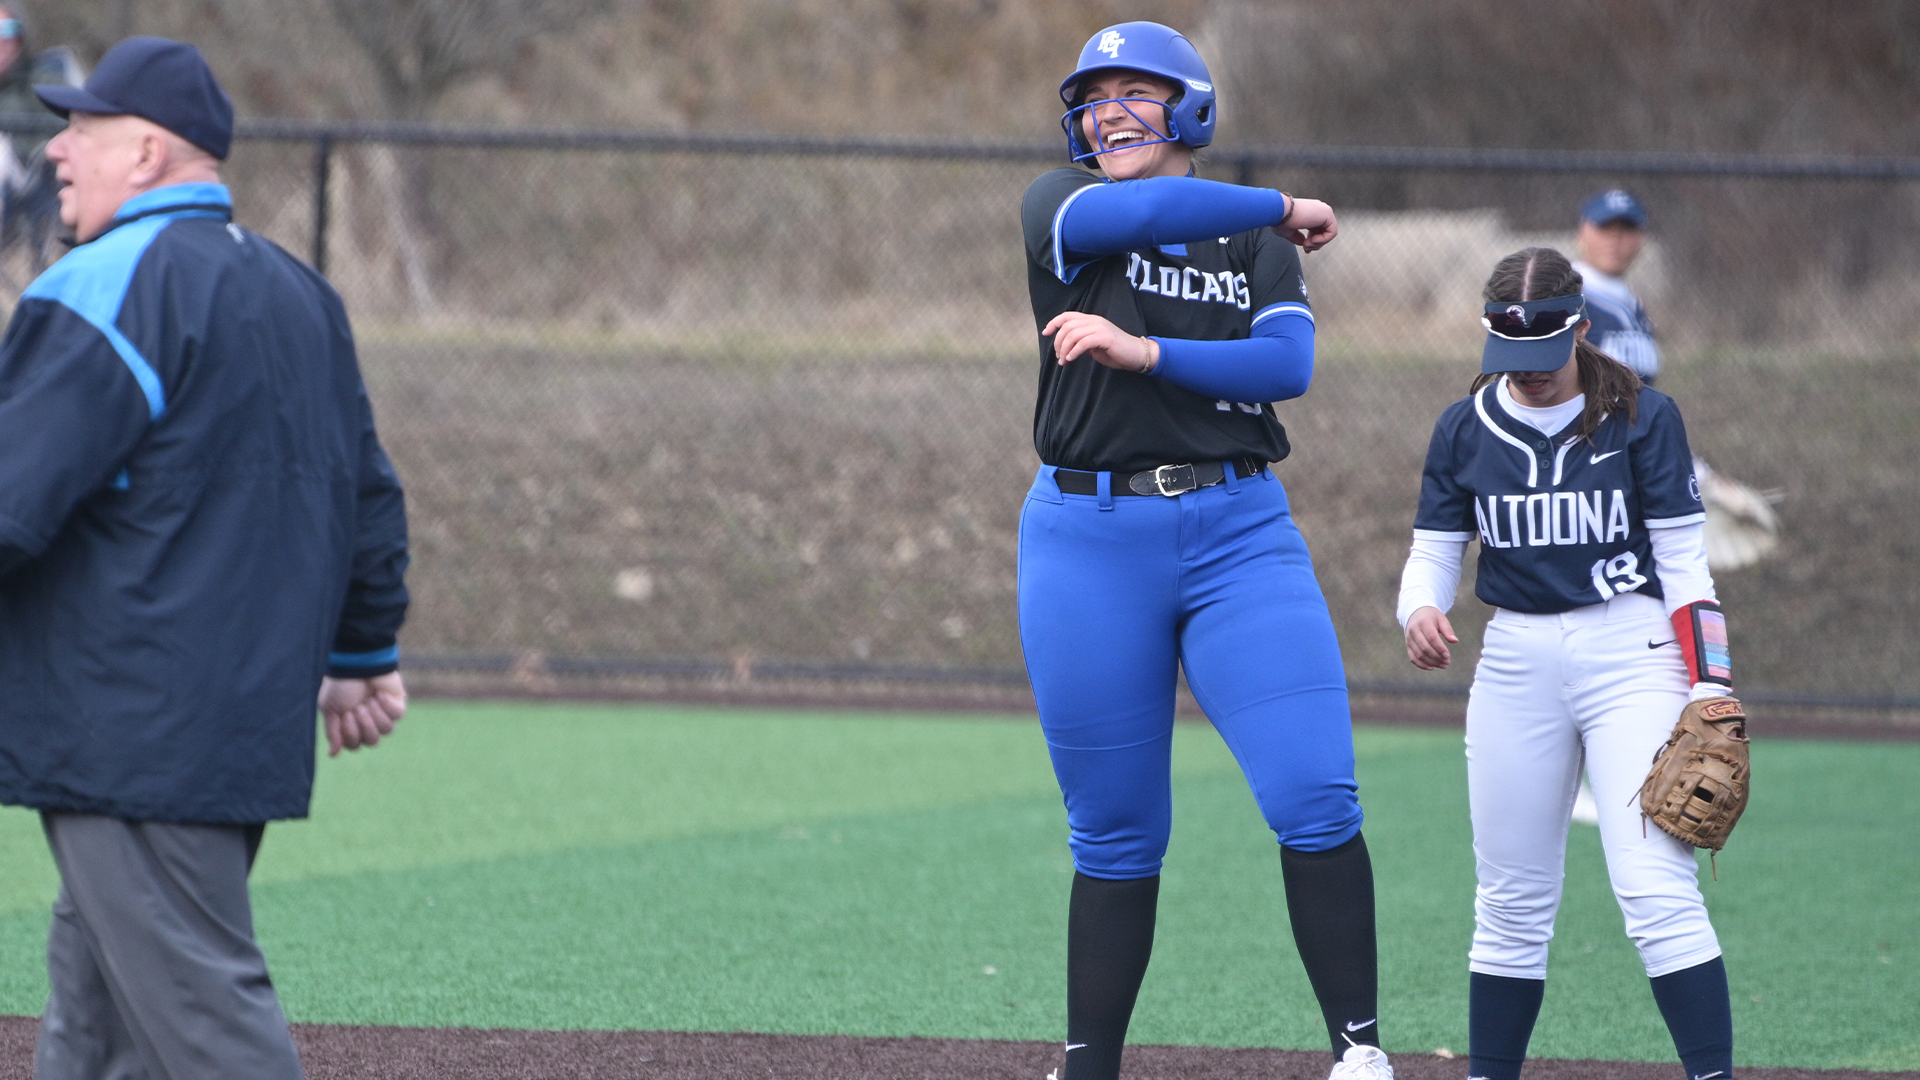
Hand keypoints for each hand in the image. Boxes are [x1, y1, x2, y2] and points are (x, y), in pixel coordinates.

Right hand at [319, 671, 407, 756]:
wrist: (355, 663)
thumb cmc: (340, 685)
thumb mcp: (330, 709)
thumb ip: (333, 732)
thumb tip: (333, 755)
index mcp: (352, 725)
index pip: (355, 745)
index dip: (350, 733)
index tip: (344, 715)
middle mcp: (370, 722)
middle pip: (373, 741)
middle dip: (364, 725)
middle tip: (357, 708)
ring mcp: (385, 713)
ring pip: (387, 730)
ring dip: (375, 714)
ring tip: (368, 700)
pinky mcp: (398, 703)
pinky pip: (398, 715)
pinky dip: (386, 704)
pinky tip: (379, 694)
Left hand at [1041, 311, 1158, 372]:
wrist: (1136, 354)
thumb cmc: (1115, 351)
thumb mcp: (1094, 345)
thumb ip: (1081, 342)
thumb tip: (1067, 346)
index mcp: (1091, 320)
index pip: (1067, 316)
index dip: (1054, 323)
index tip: (1045, 333)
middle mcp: (1094, 321)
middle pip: (1067, 326)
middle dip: (1058, 342)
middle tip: (1058, 356)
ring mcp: (1100, 327)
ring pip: (1073, 334)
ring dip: (1064, 349)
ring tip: (1064, 360)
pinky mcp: (1105, 337)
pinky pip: (1083, 342)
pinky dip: (1074, 351)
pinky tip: (1071, 359)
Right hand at [1273, 196, 1337, 251]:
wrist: (1278, 212)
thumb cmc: (1280, 219)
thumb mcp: (1290, 232)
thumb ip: (1299, 237)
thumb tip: (1304, 243)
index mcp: (1310, 213)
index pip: (1318, 230)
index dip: (1313, 242)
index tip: (1304, 247)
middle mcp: (1318, 210)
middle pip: (1325, 232)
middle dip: (1316, 244)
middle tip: (1306, 247)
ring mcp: (1324, 211)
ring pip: (1330, 233)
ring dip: (1318, 243)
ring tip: (1307, 244)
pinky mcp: (1327, 214)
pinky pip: (1332, 232)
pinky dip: (1323, 240)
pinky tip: (1312, 240)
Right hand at [1405, 606, 1457, 669]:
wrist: (1415, 613)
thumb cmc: (1431, 617)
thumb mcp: (1441, 619)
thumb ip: (1448, 630)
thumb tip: (1455, 641)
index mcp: (1423, 622)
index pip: (1431, 638)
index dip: (1440, 648)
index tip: (1448, 655)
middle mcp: (1413, 631)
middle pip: (1425, 648)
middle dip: (1437, 657)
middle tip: (1447, 662)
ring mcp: (1409, 639)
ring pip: (1419, 654)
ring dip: (1432, 662)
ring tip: (1443, 665)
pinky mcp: (1407, 645)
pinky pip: (1412, 658)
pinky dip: (1421, 665)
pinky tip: (1432, 667)